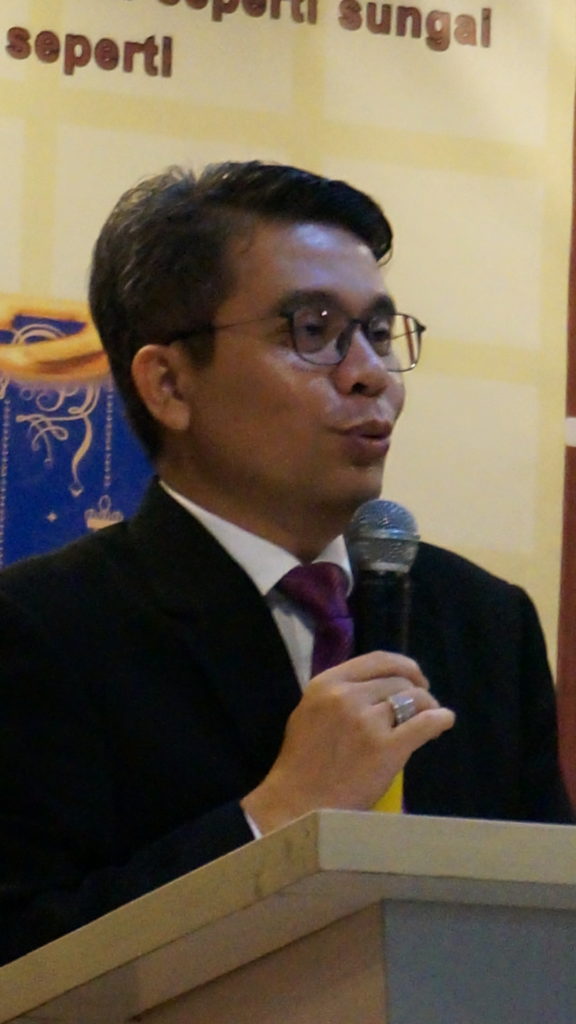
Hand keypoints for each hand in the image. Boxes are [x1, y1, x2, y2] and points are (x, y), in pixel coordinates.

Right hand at [241, 650, 454, 833]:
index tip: (414, 677)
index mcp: (327, 683)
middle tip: (422, 705)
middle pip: (398, 681)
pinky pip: (424, 724)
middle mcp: (347, 696)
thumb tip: (378, 687)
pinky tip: (444, 721)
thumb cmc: (303, 762)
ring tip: (430, 719)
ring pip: (413, 700)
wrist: (298, 804)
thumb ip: (340, 694)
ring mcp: (367, 722)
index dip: (403, 666)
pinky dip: (440, 719)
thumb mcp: (311, 711)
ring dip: (428, 707)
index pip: (377, 660)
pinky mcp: (386, 749)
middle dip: (416, 691)